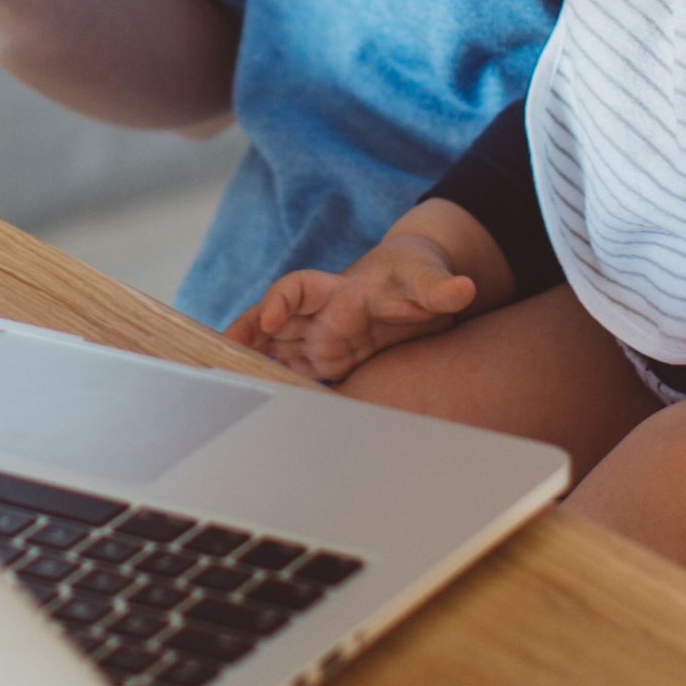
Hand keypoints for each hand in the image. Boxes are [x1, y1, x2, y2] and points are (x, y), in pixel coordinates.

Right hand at [227, 232, 479, 381]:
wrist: (416, 288)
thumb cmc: (416, 274)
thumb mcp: (429, 277)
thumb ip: (441, 286)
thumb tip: (464, 289)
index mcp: (339, 289)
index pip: (297, 288)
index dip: (279, 302)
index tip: (269, 321)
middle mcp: (319, 315)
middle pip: (271, 325)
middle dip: (246, 340)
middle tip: (220, 362)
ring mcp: (318, 339)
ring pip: (273, 352)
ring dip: (251, 367)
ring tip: (220, 392)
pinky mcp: (324, 362)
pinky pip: (291, 374)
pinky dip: (274, 388)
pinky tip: (254, 411)